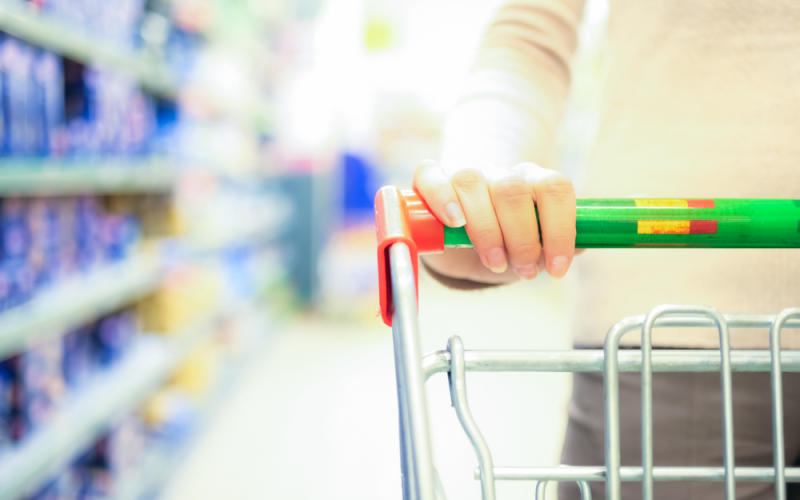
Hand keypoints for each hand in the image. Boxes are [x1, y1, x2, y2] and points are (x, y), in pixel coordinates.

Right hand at [413, 159, 576, 282]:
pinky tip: (455, 222)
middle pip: (512, 190)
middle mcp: (502, 173)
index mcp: (535, 182)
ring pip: (473, 184)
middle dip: (521, 238)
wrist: (467, 233)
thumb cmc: (507, 241)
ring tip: (495, 263)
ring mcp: (466, 173)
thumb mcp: (537, 246)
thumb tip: (580, 247)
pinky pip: (432, 176)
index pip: (554, 188)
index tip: (557, 268)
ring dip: (486, 230)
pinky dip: (442, 197)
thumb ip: (558, 245)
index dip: (560, 229)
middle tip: (524, 270)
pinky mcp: (432, 180)